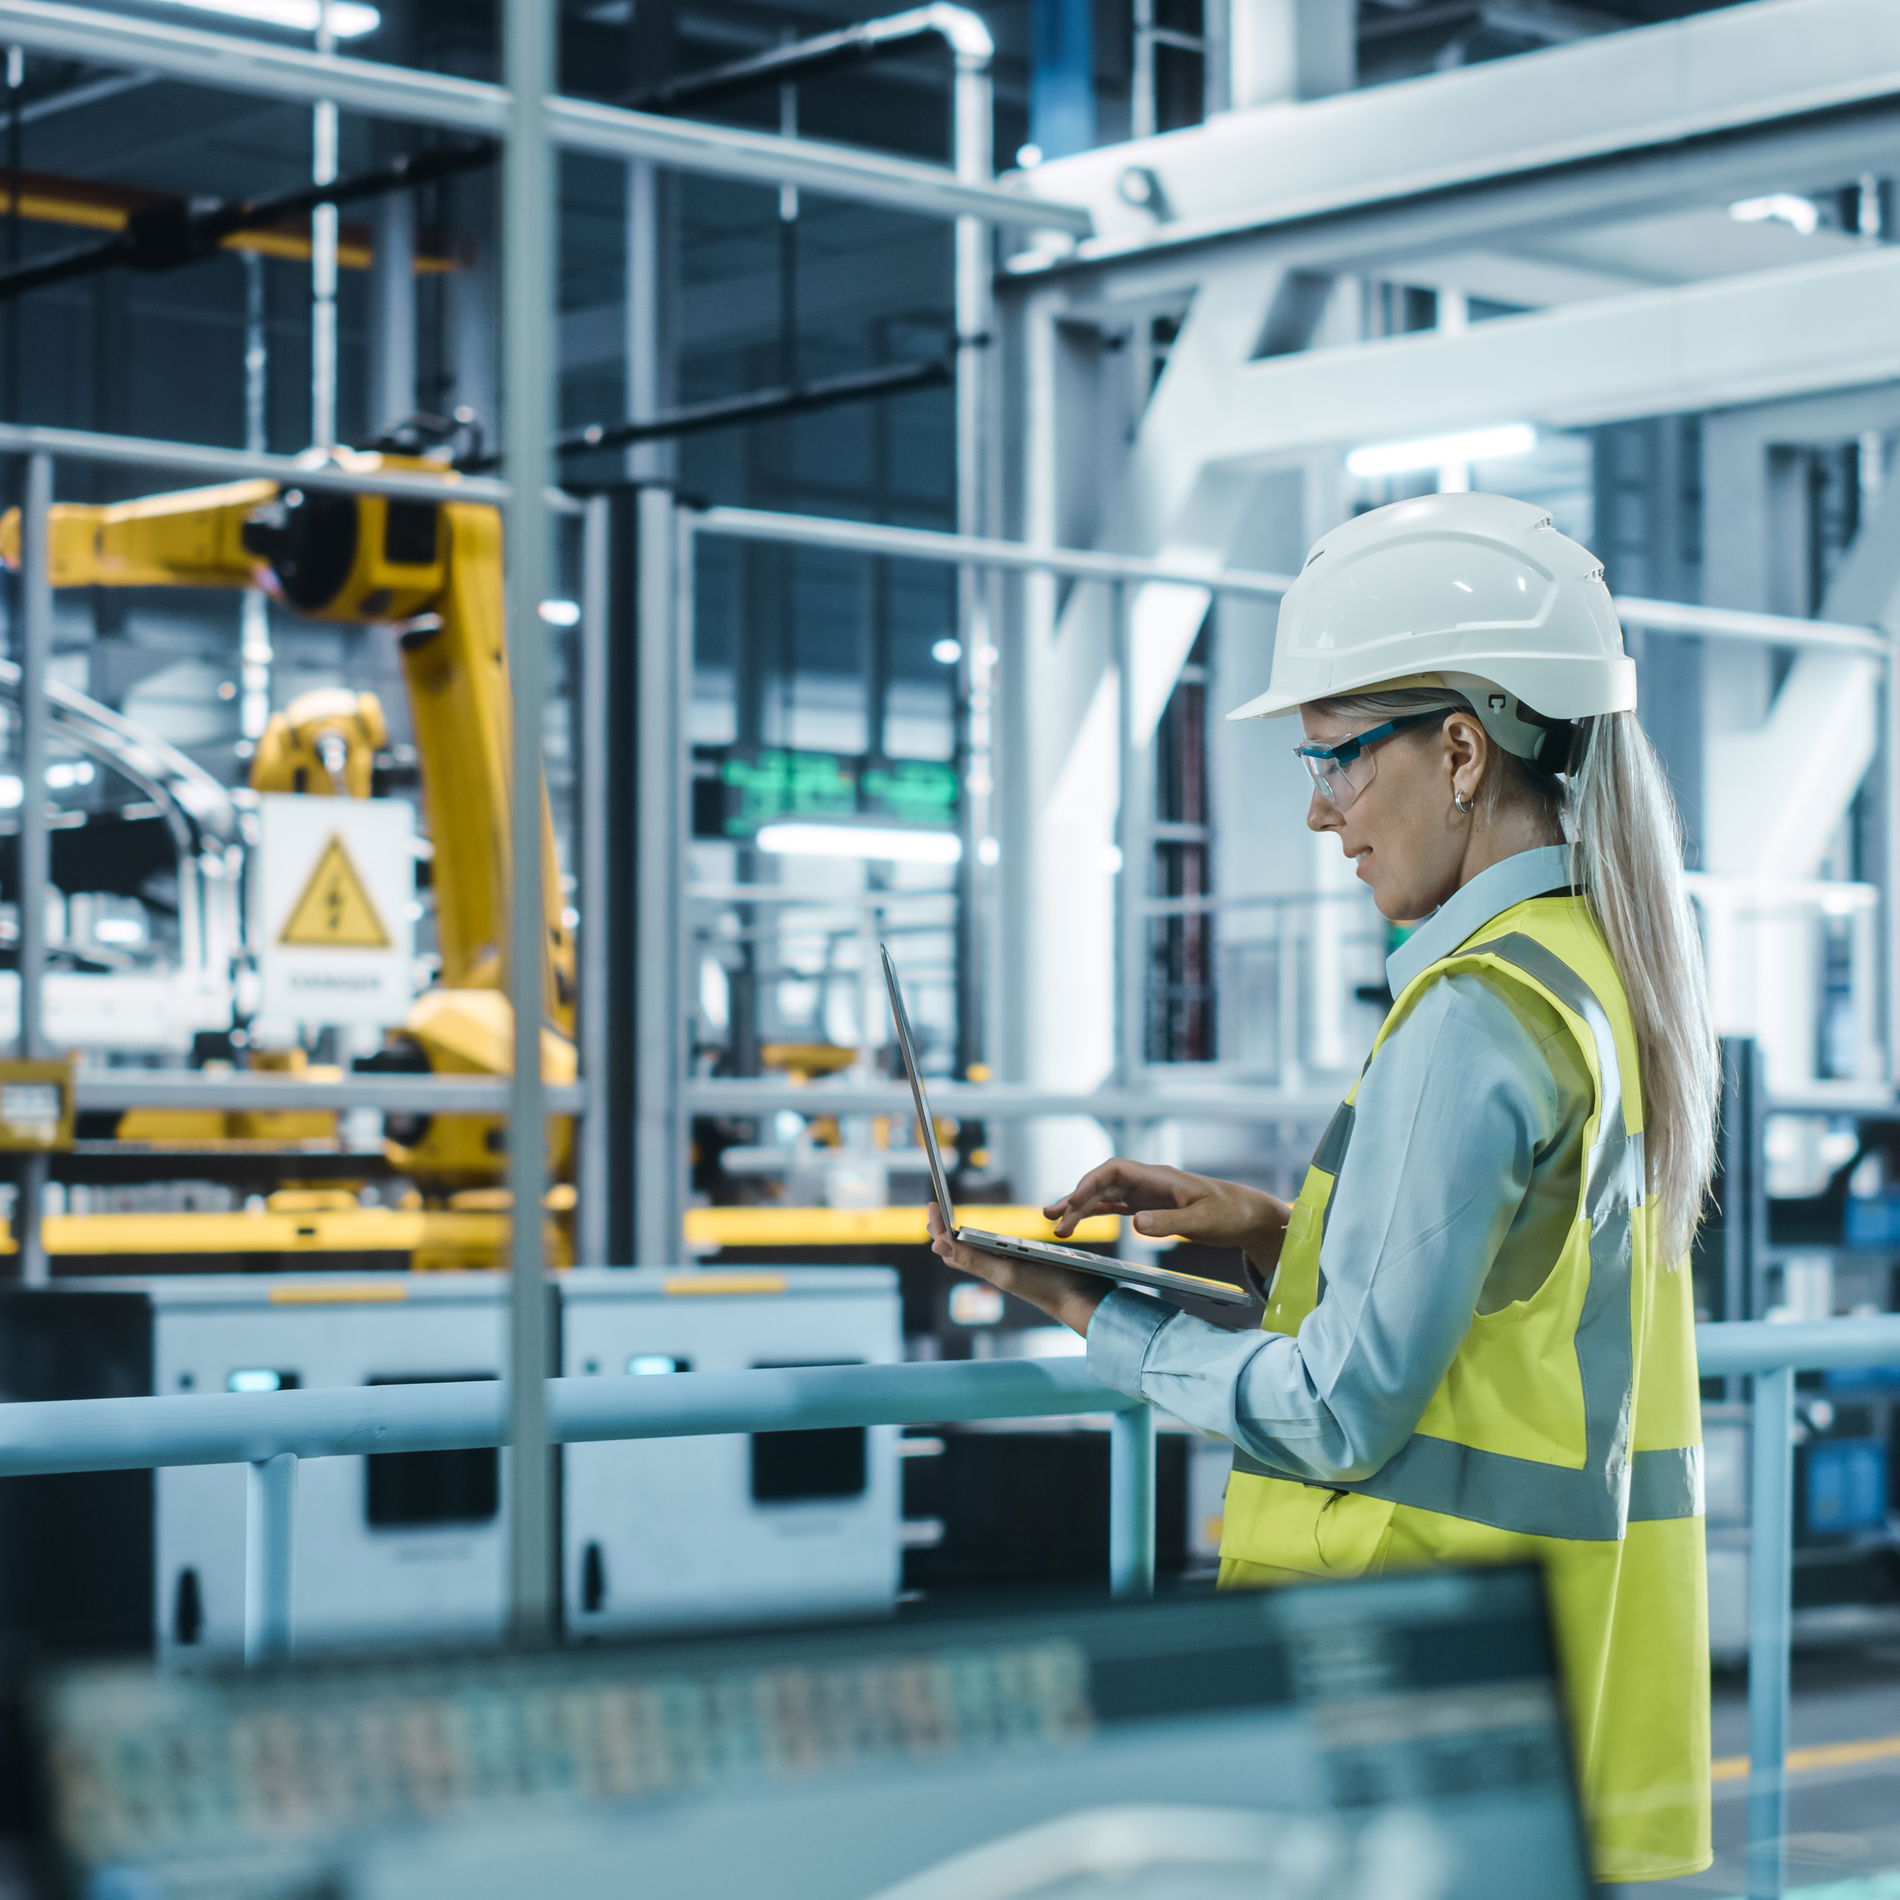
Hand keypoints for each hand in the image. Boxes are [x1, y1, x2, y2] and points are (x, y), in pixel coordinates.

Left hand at [927, 1204, 1107, 1336]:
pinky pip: (997, 1253)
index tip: (932, 1204)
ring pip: (976, 1253)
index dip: (938, 1228)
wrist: (1081, 1300)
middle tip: (935, 1210)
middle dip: (944, 1231)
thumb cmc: (1046, 1285)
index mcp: (987, 1268)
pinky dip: (987, 1242)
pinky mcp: (1026, 1265)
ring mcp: (1010, 1267)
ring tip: (954, 1225)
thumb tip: (936, 1243)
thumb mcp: (1006, 1271)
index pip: (951, 1248)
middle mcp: (995, 1268)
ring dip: (962, 1238)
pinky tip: (992, 1239)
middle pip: (960, 1250)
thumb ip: (974, 1258)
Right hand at [1044, 1159, 1288, 1269]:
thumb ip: (1169, 1223)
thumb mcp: (1202, 1222)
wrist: (1248, 1215)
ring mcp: (1148, 1193)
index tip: (1072, 1204)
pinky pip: (1116, 1206)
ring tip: (1054, 1221)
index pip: (1115, 1171)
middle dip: (1076, 1199)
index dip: (1090, 1184)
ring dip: (1080, 1206)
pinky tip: (1078, 1220)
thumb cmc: (1229, 1214)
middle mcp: (1148, 1181)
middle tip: (1053, 1221)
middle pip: (1103, 1183)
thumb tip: (1136, 1223)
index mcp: (1159, 1177)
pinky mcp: (1150, 1207)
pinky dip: (1096, 1212)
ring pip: (1105, 1195)